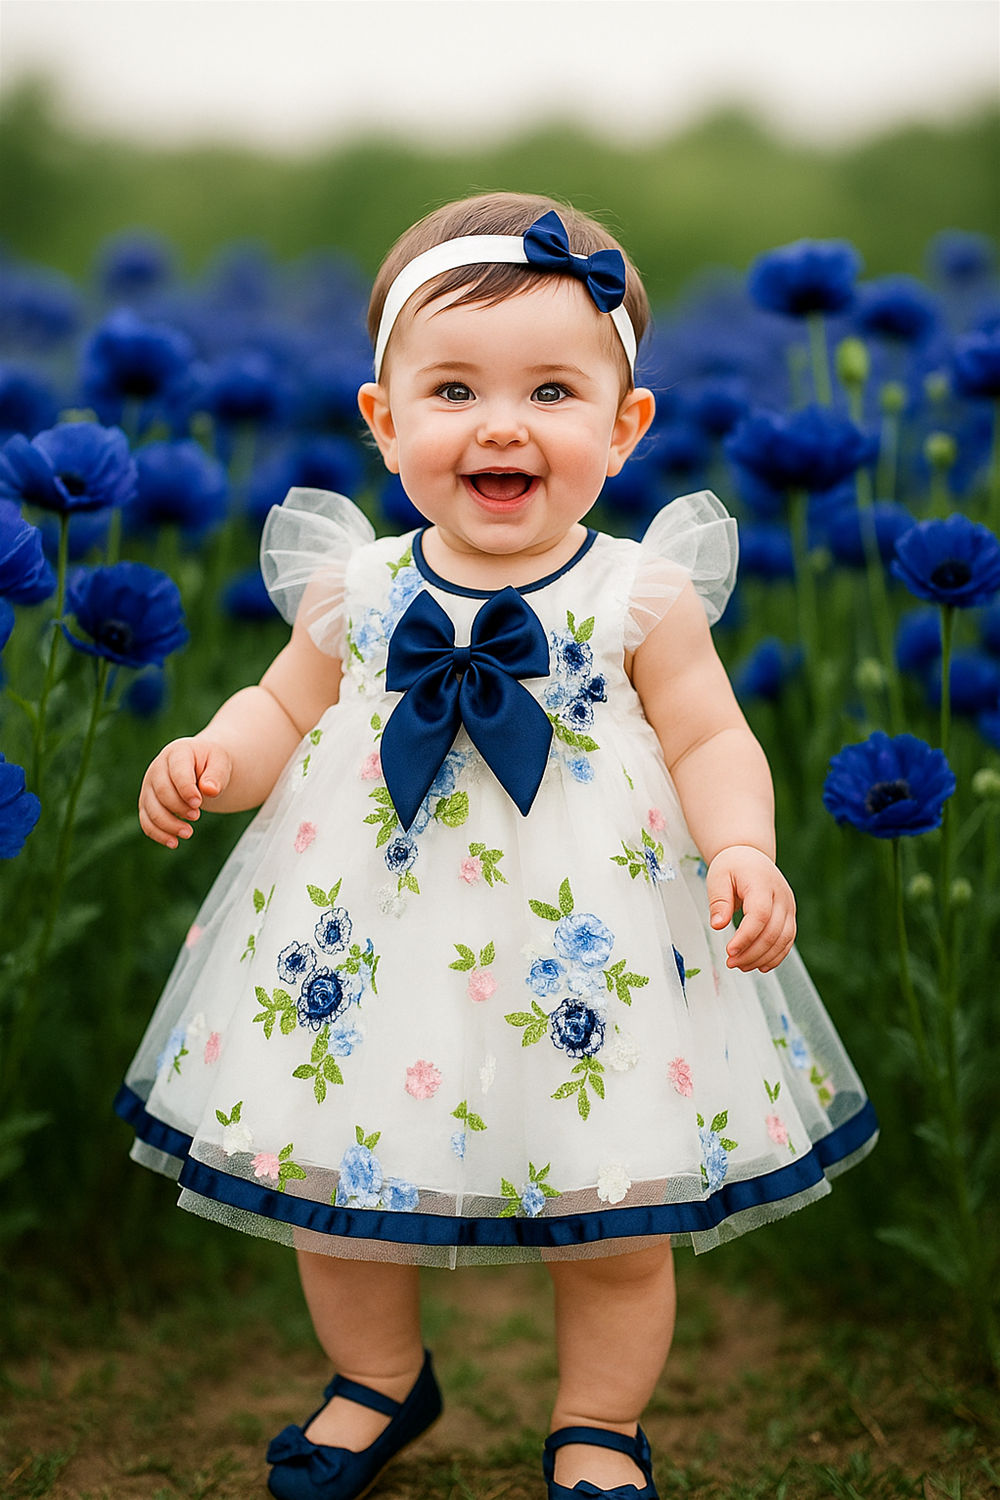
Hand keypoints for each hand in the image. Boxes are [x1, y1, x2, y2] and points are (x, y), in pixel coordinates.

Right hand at [138, 736, 232, 848]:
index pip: (177, 772)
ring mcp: (149, 786)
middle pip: (162, 792)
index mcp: (177, 753)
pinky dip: (158, 834)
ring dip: (168, 824)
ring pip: (151, 809)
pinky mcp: (148, 802)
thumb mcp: (220, 763)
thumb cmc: (211, 763)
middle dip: (179, 808)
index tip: (199, 803)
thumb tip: (209, 790)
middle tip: (197, 816)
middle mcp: (158, 768)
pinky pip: (146, 821)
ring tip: (188, 833)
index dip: (186, 790)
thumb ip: (216, 775)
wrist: (201, 766)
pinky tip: (174, 843)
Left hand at [706, 845, 795, 972]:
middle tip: (731, 963)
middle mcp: (782, 896)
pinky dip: (776, 956)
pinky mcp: (790, 916)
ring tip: (741, 966)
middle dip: (752, 952)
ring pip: (783, 939)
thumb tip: (718, 926)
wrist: (751, 858)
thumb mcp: (718, 877)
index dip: (746, 936)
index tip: (729, 951)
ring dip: (763, 957)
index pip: (760, 915)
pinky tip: (760, 965)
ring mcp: (789, 907)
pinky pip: (788, 940)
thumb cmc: (732, 866)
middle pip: (773, 931)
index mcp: (763, 883)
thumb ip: (719, 901)